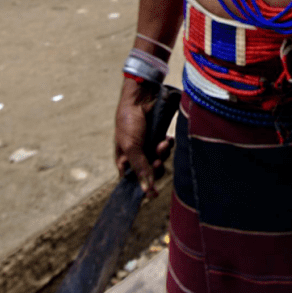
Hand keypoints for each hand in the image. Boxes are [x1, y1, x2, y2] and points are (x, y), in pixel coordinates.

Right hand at [114, 78, 172, 197]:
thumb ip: (140, 167)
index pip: (132, 180)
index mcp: (123, 159)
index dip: (142, 186)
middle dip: (155, 168)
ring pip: (159, 160)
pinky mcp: (159, 137)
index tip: (152, 194)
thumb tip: (146, 190)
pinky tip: (167, 139)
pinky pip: (166, 149)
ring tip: (162, 144)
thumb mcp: (132, 147)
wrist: (142, 98)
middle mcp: (136, 154)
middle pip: (149, 172)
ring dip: (162, 154)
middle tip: (157, 162)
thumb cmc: (129, 121)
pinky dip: (168, 146)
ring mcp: (148, 146)